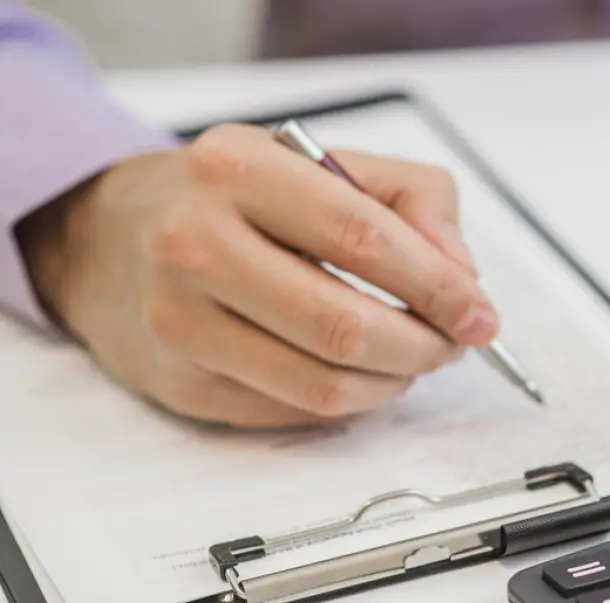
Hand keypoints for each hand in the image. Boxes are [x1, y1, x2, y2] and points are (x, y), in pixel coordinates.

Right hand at [17, 123, 493, 428]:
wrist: (109, 239)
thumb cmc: (235, 201)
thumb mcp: (321, 164)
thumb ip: (414, 199)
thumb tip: (463, 276)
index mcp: (238, 169)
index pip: (366, 240)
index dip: (440, 288)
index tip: (480, 314)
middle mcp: (194, 243)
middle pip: (347, 327)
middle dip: (423, 346)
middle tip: (452, 344)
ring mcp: (179, 321)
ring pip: (323, 385)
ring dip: (393, 383)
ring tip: (412, 359)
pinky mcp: (180, 383)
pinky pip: (294, 412)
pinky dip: (349, 402)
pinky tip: (360, 374)